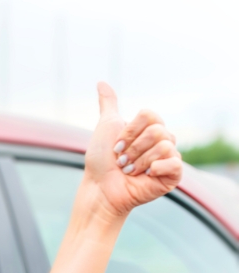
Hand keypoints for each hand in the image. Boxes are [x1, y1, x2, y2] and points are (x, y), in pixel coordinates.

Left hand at [83, 82, 181, 219]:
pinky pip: (174, 162)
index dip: (129, 131)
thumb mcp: (105, 127)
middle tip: (121, 161)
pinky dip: (155, 168)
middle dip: (132, 148)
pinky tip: (145, 176)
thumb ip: (109, 105)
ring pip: (163, 146)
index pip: (150, 115)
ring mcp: (169, 158)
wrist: (100, 189)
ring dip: (138, 160)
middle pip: (157, 130)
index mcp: (150, 128)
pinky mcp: (173, 175)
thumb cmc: (101, 161)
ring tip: (129, 171)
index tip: (116, 146)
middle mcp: (163, 141)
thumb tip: (101, 82)